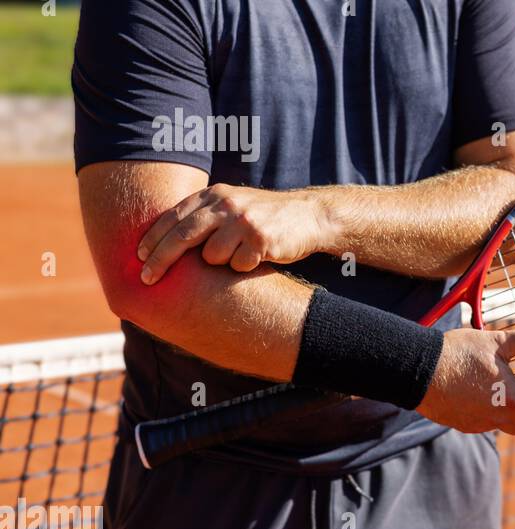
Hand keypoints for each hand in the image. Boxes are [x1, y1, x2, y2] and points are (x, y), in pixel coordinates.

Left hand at [136, 183, 341, 283]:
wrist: (308, 216)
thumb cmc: (263, 216)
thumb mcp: (231, 205)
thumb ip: (202, 216)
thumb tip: (160, 240)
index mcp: (214, 194)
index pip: (173, 217)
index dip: (152, 239)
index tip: (138, 258)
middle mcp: (227, 204)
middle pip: (182, 236)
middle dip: (160, 260)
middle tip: (145, 279)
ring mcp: (244, 221)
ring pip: (211, 256)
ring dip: (220, 263)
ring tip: (238, 254)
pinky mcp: (262, 240)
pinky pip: (237, 265)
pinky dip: (243, 267)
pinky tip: (257, 257)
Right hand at [417, 327, 514, 441]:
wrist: (415, 369)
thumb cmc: (459, 353)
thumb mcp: (498, 340)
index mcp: (511, 399)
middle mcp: (497, 416)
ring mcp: (478, 423)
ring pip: (501, 420)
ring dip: (504, 407)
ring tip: (494, 383)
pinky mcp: (462, 424)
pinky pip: (481, 419)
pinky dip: (484, 406)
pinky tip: (473, 386)